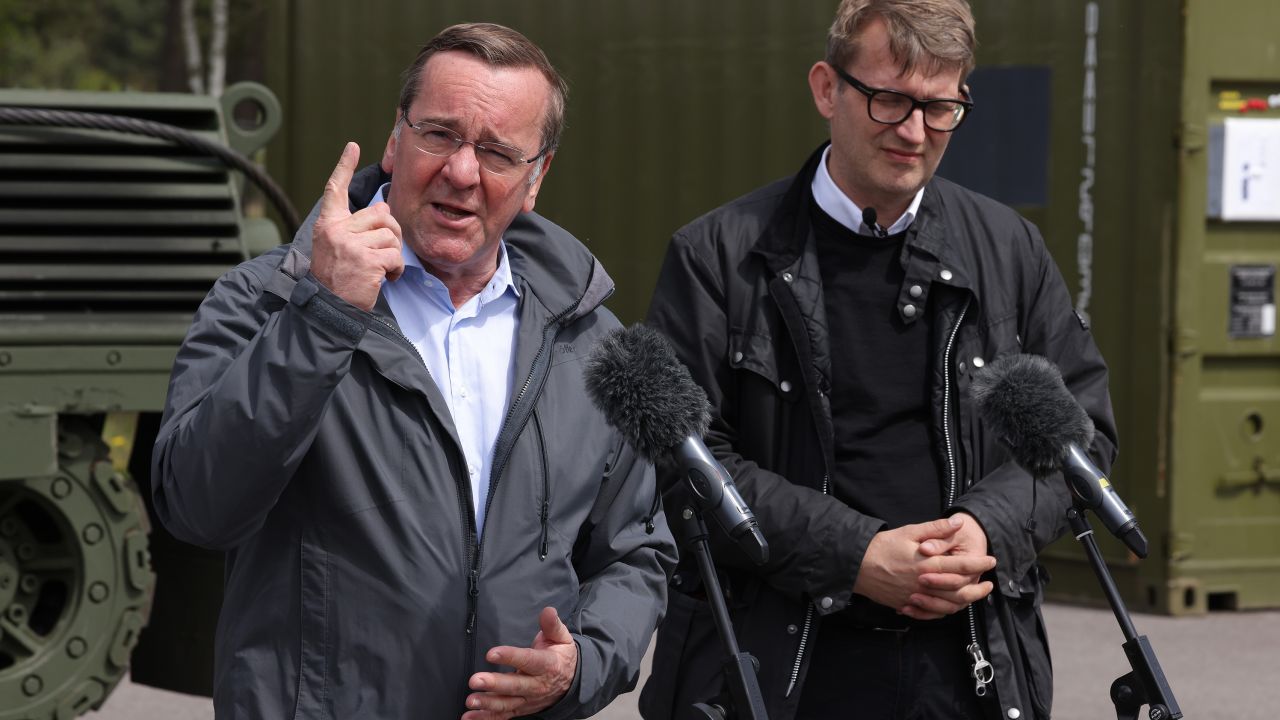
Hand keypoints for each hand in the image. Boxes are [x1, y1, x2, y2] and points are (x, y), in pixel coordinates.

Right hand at [309, 142, 404, 310]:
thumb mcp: (338, 248)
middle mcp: (336, 231)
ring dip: (393, 254)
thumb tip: (383, 207)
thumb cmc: (338, 279)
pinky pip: (395, 255)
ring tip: (381, 269)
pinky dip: (396, 269)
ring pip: (391, 235)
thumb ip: (356, 227)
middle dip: (391, 232)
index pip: (335, 190)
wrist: (329, 310)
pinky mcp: (367, 261)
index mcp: (328, 225)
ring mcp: (351, 245)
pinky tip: (386, 278)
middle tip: (383, 253)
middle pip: (381, 214)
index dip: (344, 166)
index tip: (352, 146)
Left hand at [462, 607, 577, 719]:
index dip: (510, 657)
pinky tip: (469, 717)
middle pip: (515, 685)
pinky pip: (503, 716)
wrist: (572, 683)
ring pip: (507, 703)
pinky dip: (486, 718)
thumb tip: (547, 611)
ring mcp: (528, 700)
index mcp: (547, 665)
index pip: (528, 661)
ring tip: (471, 700)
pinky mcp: (520, 708)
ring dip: (488, 703)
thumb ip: (552, 625)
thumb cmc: (561, 656)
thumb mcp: (562, 638)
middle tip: (475, 680)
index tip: (492, 653)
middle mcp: (537, 685)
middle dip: (494, 684)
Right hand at [852, 516, 995, 619]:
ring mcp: (916, 597)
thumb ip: (936, 529)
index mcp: (928, 564)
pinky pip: (931, 613)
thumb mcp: (909, 532)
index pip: (961, 565)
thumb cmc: (882, 546)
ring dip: (965, 602)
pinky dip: (944, 611)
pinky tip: (950, 606)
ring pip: (948, 605)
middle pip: (960, 591)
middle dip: (978, 588)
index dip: (979, 563)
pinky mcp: (907, 604)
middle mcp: (925, 583)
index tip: (991, 560)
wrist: (856, 565)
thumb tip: (958, 522)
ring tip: (974, 597)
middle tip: (989, 584)